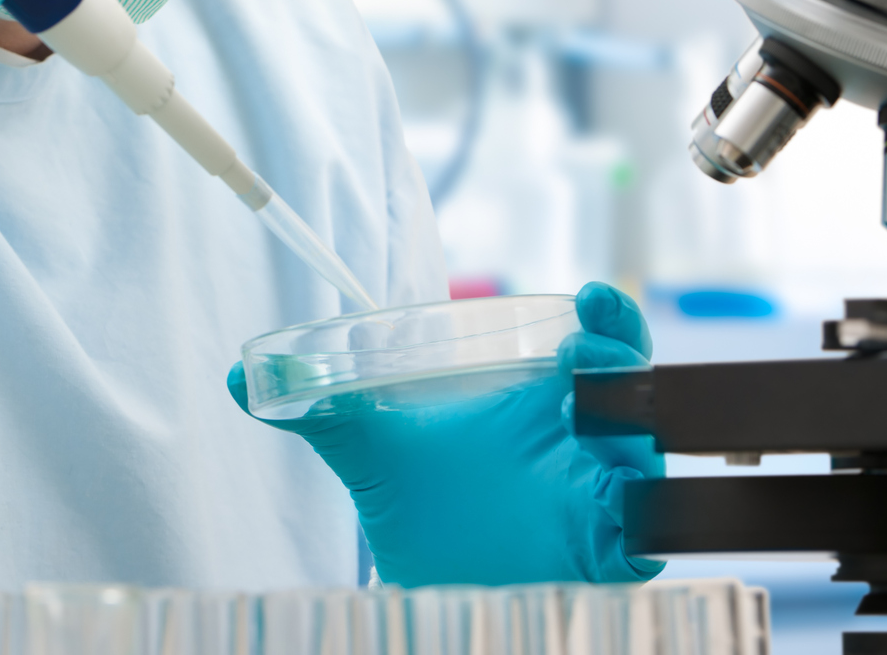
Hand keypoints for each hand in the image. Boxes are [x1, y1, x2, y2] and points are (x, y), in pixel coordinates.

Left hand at [227, 283, 664, 585]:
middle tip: (583, 340)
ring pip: (645, 455)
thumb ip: (317, 409)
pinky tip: (615, 489)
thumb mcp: (372, 450)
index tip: (589, 295)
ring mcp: (600, 502)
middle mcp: (583, 449)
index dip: (608, 320)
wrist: (437, 590)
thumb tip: (241, 375)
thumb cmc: (425, 512)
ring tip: (581, 396)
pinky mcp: (606, 556)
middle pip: (636, 393)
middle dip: (622, 356)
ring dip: (626, 422)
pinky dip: (638, 509)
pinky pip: (645, 533)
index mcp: (545, 407)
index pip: (601, 350)